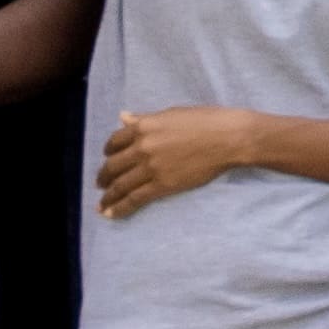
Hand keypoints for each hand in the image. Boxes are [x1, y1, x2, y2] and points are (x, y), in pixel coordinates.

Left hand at [94, 101, 256, 217]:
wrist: (227, 138)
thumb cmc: (204, 120)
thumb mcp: (171, 114)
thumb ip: (144, 119)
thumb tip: (123, 117)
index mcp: (143, 126)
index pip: (115, 141)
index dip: (108, 152)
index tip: (107, 158)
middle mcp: (141, 147)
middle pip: (113, 166)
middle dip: (104, 177)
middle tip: (100, 184)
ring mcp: (151, 167)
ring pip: (120, 185)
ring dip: (107, 196)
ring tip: (102, 204)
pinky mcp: (162, 185)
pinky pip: (135, 199)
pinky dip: (120, 208)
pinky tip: (111, 214)